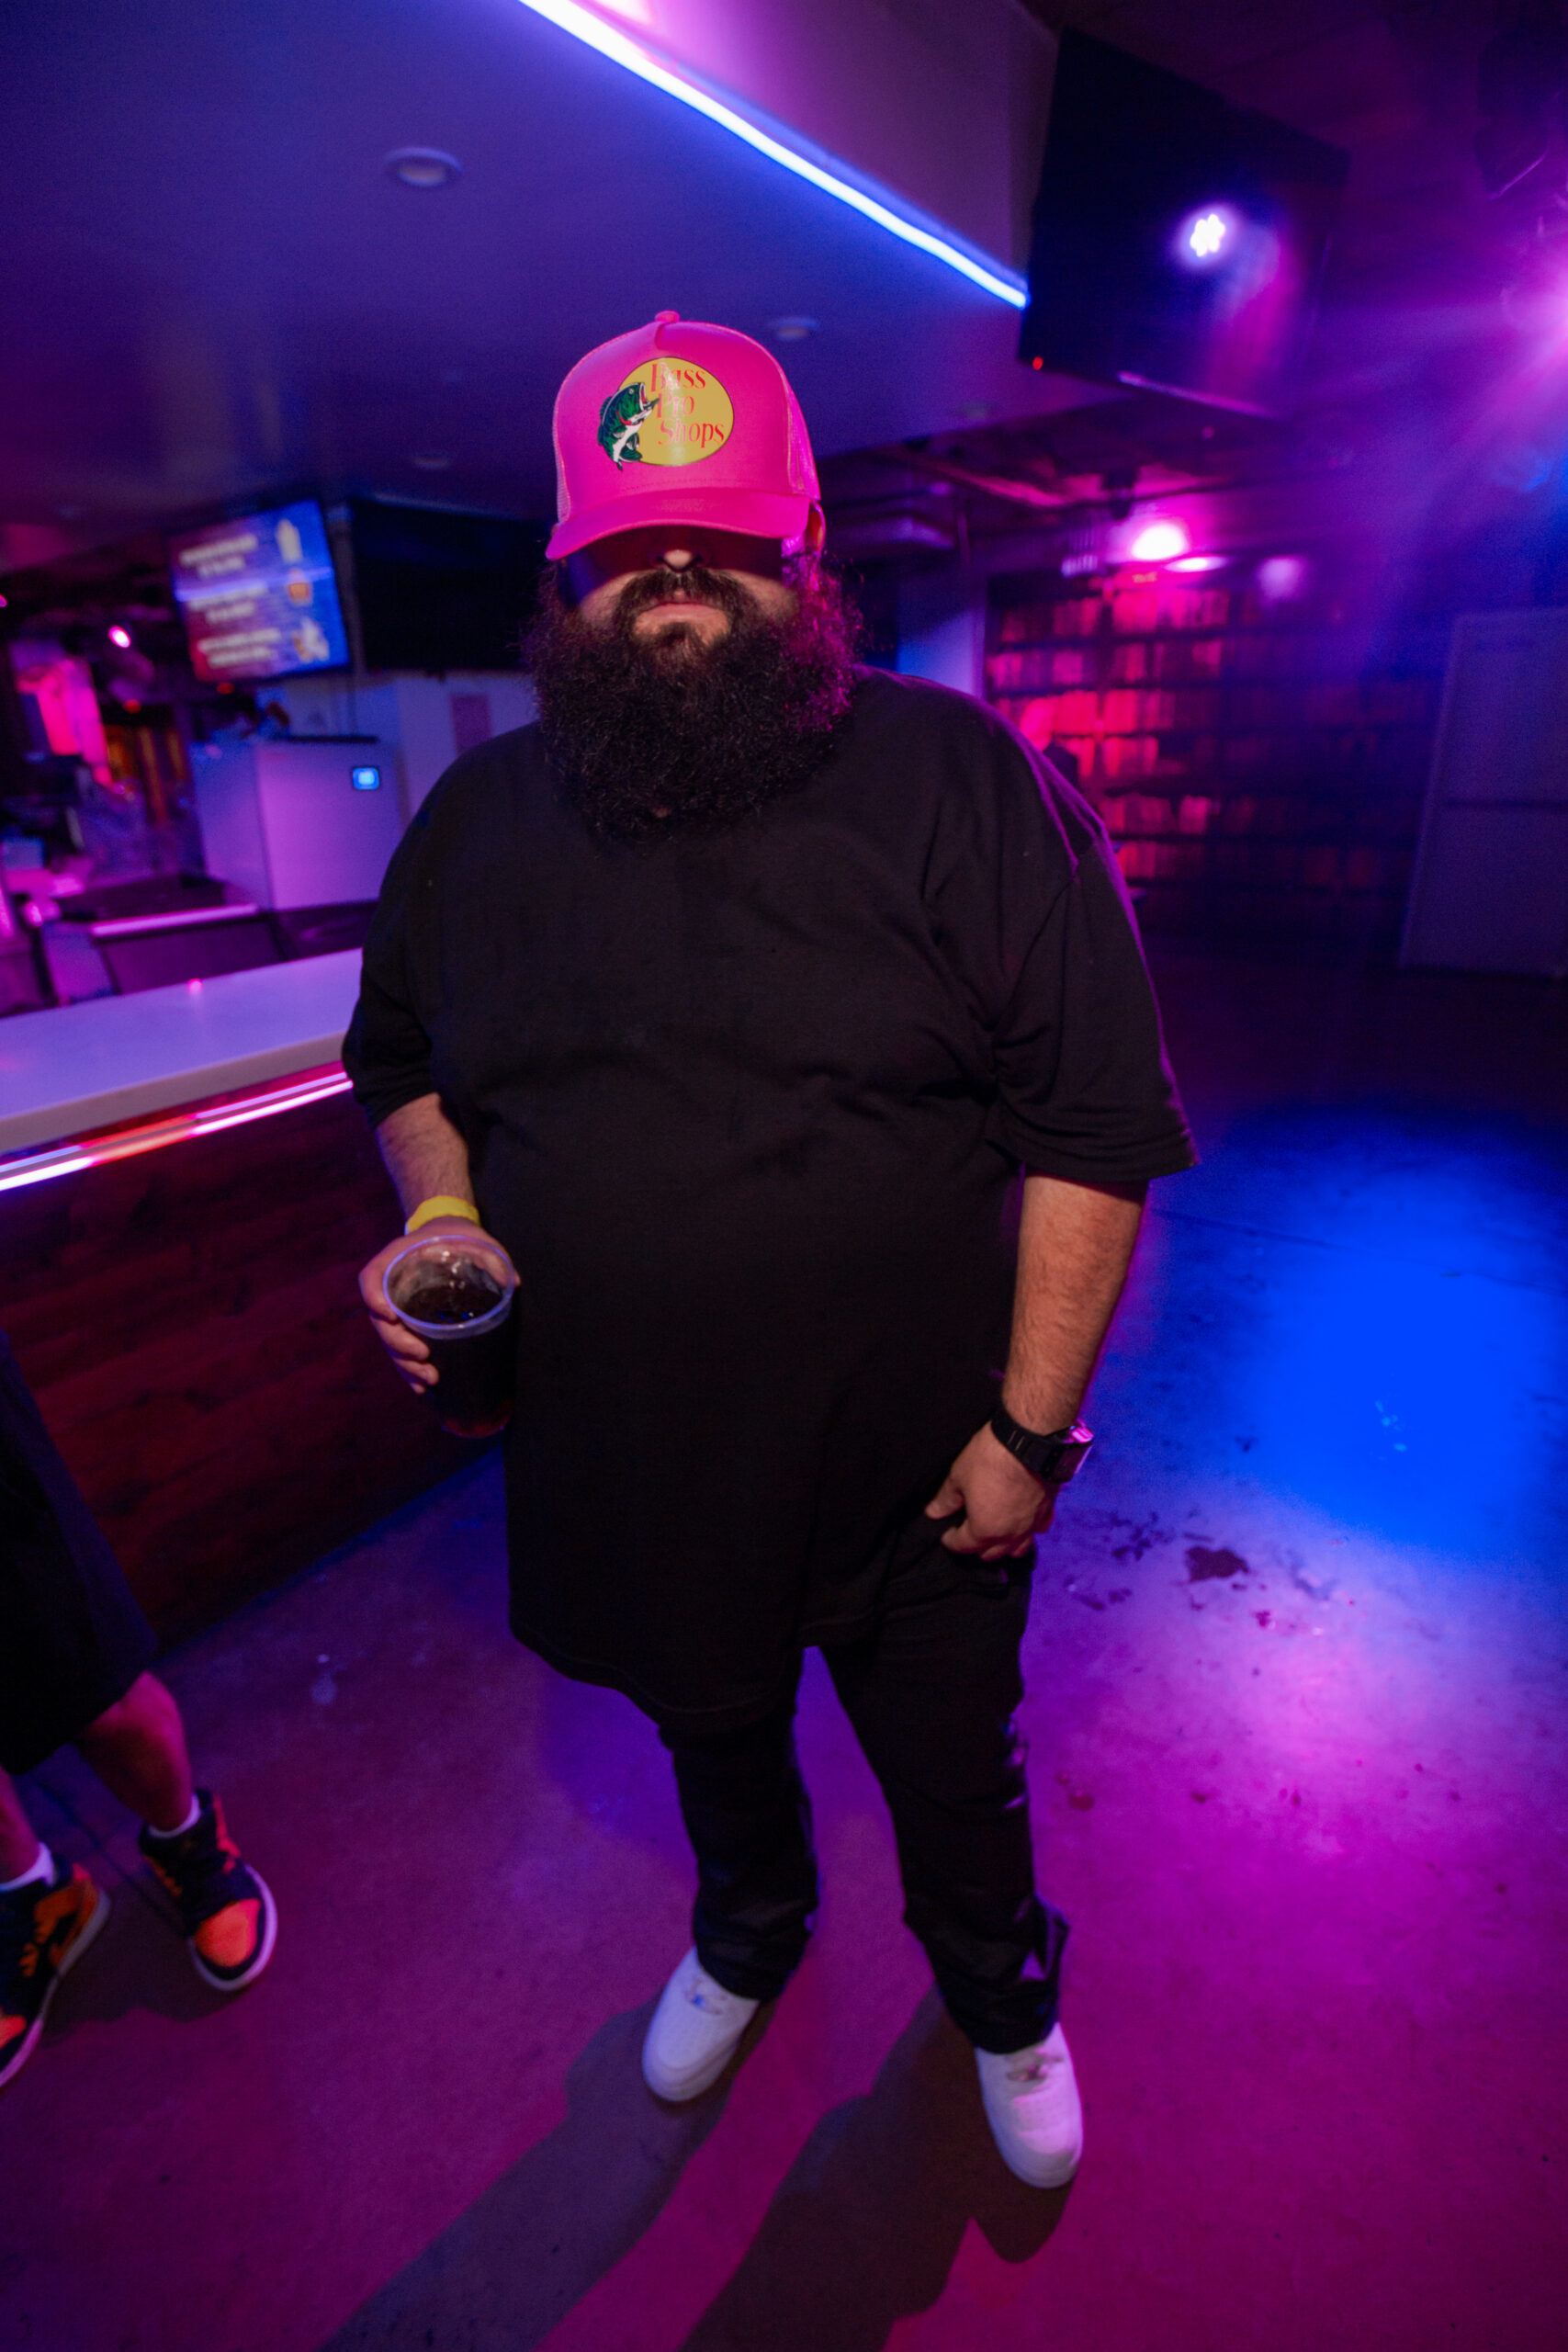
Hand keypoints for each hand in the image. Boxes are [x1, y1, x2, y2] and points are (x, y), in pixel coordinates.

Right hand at [357, 1218, 516, 1393]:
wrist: (448, 1236)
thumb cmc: (459, 1237)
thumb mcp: (477, 1240)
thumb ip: (492, 1257)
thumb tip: (512, 1283)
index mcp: (397, 1259)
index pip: (372, 1277)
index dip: (373, 1296)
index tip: (388, 1315)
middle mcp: (391, 1286)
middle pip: (380, 1320)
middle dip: (398, 1343)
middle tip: (422, 1356)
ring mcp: (398, 1308)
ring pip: (390, 1341)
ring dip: (405, 1363)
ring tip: (429, 1379)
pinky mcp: (409, 1325)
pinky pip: (402, 1349)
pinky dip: (409, 1370)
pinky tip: (422, 1387)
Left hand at [925, 1423, 1057, 1558]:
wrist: (1029, 1441)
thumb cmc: (990, 1458)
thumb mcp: (958, 1477)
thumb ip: (946, 1500)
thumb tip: (933, 1512)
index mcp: (984, 1530)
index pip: (962, 1546)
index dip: (950, 1540)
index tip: (946, 1534)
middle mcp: (1009, 1535)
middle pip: (990, 1554)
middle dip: (975, 1546)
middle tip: (967, 1532)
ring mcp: (1030, 1525)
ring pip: (1016, 1550)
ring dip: (1003, 1545)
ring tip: (994, 1533)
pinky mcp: (1047, 1511)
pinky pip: (1037, 1531)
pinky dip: (1027, 1531)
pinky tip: (1021, 1521)